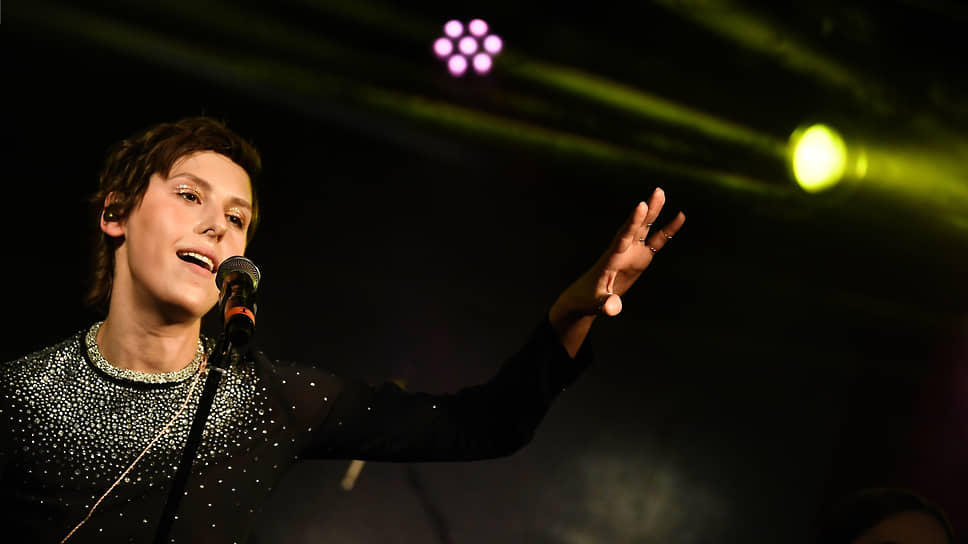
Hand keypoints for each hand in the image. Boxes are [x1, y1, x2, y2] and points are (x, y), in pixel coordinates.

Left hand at [550, 187, 685, 322]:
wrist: (588, 297)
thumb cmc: (590, 299)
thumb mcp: (597, 304)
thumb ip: (606, 304)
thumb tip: (613, 308)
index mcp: (611, 258)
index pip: (623, 237)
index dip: (632, 222)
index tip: (640, 205)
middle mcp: (622, 250)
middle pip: (634, 226)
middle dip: (645, 211)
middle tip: (657, 191)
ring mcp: (631, 252)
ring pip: (644, 228)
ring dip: (653, 212)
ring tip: (660, 192)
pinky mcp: (640, 257)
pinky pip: (657, 241)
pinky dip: (668, 230)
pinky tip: (679, 217)